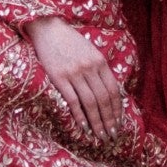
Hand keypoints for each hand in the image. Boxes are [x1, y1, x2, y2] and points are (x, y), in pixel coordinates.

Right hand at [26, 15, 125, 141]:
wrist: (48, 29)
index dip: (117, 109)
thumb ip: (99, 70)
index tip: (119, 124)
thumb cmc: (70, 42)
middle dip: (109, 120)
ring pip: (90, 103)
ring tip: (100, 136)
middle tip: (112, 136)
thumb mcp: (90, 52)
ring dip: (97, 122)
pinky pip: (73, 100)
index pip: (113, 90)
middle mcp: (90, 68)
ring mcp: (74, 73)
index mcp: (100, 61)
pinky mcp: (59, 77)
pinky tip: (84, 127)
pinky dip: (80, 116)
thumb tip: (108, 94)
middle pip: (103, 99)